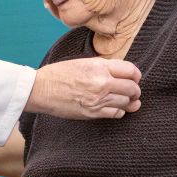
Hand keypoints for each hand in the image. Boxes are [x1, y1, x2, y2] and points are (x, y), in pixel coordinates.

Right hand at [26, 57, 141, 119]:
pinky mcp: (93, 113)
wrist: (41, 90)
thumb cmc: (59, 74)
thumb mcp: (83, 62)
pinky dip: (119, 111)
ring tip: (126, 101)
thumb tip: (121, 73)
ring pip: (126, 102)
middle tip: (132, 91)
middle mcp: (102, 83)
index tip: (134, 78)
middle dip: (135, 90)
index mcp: (100, 67)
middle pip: (132, 88)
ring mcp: (98, 100)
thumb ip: (104, 66)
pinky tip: (115, 108)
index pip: (131, 71)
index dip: (135, 75)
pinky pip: (116, 114)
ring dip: (128, 102)